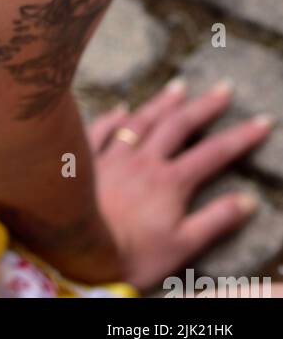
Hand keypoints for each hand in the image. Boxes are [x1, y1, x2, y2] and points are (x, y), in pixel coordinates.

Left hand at [88, 80, 273, 291]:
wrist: (76, 246)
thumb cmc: (132, 252)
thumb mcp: (183, 245)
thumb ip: (216, 221)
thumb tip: (249, 200)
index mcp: (171, 181)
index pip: (214, 154)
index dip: (240, 137)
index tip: (262, 121)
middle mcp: (144, 160)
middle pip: (178, 126)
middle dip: (204, 107)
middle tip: (223, 88)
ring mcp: (114, 156)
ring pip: (141, 121)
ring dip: (162, 103)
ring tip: (179, 86)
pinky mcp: (87, 159)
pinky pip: (102, 131)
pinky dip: (113, 117)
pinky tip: (121, 108)